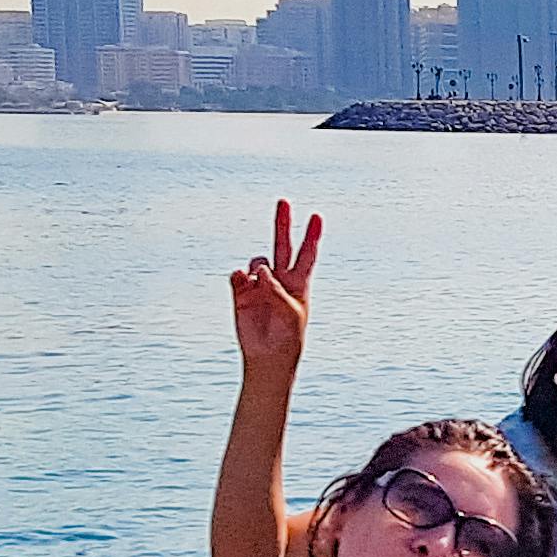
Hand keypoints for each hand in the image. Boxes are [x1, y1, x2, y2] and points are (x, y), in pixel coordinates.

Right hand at [227, 199, 320, 373]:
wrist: (268, 356)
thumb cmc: (287, 336)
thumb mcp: (291, 312)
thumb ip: (278, 289)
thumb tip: (260, 270)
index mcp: (298, 282)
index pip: (306, 254)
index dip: (311, 235)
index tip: (317, 216)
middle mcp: (279, 279)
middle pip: (281, 244)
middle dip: (282, 223)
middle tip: (283, 200)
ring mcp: (259, 284)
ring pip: (258, 260)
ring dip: (259, 266)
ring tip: (261, 283)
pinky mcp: (241, 292)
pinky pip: (239, 275)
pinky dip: (241, 275)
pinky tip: (243, 282)